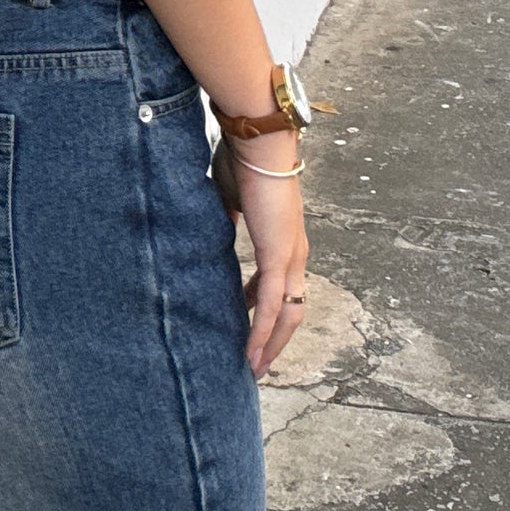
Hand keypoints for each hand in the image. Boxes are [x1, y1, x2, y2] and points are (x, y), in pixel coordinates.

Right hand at [211, 136, 309, 373]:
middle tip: (256, 360)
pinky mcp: (278, 256)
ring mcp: (291, 256)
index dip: (264, 306)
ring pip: (288, 314)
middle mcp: (295, 252)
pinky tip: (251, 353)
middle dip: (275, 337)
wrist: (257, 142)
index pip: (279, 283)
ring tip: (254, 368)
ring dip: (272, 344)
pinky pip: (271, 305)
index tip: (246, 321)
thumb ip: (228, 218)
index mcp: (284, 236)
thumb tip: (214, 228)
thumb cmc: (243, 160)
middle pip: (292, 307)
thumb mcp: (230, 197)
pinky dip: (262, 332)